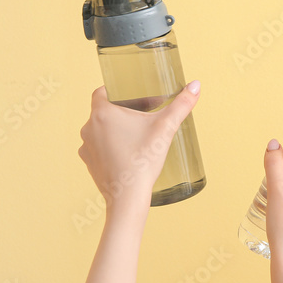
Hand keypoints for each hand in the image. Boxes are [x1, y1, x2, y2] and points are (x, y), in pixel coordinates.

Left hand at [77, 81, 200, 218]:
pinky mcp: (89, 163)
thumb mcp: (165, 128)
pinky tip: (128, 151)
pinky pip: (98, 147)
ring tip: (137, 134)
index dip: (117, 90)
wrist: (127, 197)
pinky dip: (110, 146)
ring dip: (115, 129)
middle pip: (104, 110)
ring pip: (100, 129)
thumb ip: (181, 105)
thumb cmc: (142, 161)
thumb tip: (195, 86)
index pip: (102, 91)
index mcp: (102, 113)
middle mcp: (89, 128)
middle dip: (122, 110)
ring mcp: (87, 147)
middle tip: (143, 114)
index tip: (132, 95)